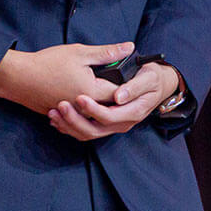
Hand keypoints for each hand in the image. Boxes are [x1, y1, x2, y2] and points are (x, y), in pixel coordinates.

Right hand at [0, 41, 133, 116]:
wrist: (18, 77)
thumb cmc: (47, 63)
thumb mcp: (80, 53)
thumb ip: (107, 53)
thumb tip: (129, 48)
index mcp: (92, 91)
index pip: (121, 94)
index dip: (128, 85)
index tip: (130, 75)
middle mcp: (84, 109)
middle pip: (109, 107)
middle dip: (116, 97)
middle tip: (117, 82)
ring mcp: (73, 115)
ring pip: (94, 115)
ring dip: (100, 105)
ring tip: (99, 90)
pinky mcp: (63, 117)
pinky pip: (79, 119)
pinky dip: (84, 111)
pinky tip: (83, 100)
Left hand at [48, 61, 181, 141]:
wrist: (157, 84)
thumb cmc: (152, 77)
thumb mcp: (148, 77)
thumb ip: (134, 86)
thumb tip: (118, 96)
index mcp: (133, 112)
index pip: (109, 116)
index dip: (93, 109)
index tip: (78, 97)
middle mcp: (122, 123)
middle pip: (94, 129)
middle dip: (75, 119)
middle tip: (59, 105)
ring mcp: (113, 126)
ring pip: (87, 133)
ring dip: (69, 125)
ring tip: (53, 113)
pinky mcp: (104, 124)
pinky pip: (85, 131)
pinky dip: (69, 127)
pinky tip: (56, 119)